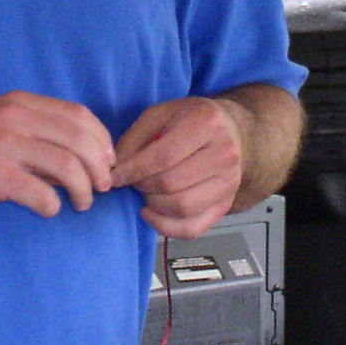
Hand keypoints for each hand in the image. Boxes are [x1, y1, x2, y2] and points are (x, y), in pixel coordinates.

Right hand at [0, 91, 115, 218]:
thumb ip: (32, 131)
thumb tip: (76, 154)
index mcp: (19, 103)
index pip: (79, 115)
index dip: (102, 140)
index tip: (107, 161)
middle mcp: (15, 119)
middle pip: (81, 140)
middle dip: (101, 167)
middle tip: (102, 187)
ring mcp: (5, 146)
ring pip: (69, 167)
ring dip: (84, 191)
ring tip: (82, 203)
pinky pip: (42, 194)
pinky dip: (53, 207)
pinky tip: (47, 209)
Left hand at [112, 97, 245, 237]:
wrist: (229, 131)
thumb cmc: (188, 121)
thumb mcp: (159, 116)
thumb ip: (135, 139)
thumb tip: (116, 170)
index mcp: (207, 123)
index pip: (163, 157)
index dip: (133, 171)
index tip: (115, 176)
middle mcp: (225, 153)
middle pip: (171, 184)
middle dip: (143, 186)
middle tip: (134, 181)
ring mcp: (230, 182)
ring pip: (181, 208)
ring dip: (153, 205)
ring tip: (146, 192)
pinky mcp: (226, 204)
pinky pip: (192, 229)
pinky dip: (165, 227)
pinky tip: (152, 213)